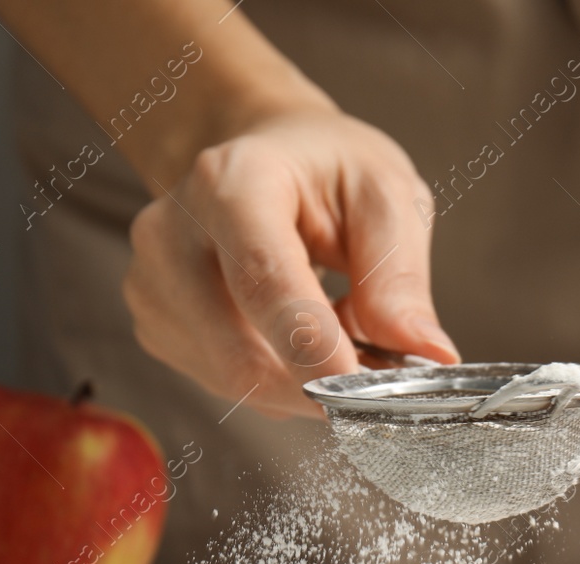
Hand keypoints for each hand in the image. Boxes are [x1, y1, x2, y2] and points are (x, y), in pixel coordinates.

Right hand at [122, 109, 458, 417]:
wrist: (264, 157)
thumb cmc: (325, 171)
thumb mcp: (385, 196)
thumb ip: (400, 276)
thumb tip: (426, 354)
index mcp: (231, 182)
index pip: (264, 281)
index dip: (314, 346)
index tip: (364, 389)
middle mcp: (172, 233)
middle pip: (241, 353)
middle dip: (321, 385)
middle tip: (382, 382)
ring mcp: (153, 284)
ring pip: (236, 380)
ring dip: (304, 385)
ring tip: (341, 340)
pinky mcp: (154, 325)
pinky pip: (225, 384)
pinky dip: (278, 382)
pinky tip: (297, 342)